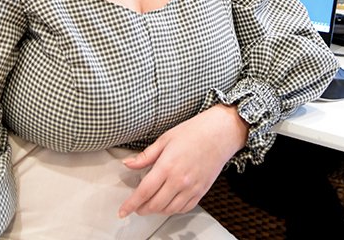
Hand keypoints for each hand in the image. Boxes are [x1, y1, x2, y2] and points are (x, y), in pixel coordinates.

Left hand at [118, 104, 248, 217]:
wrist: (219, 133)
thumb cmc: (193, 132)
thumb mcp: (164, 140)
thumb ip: (145, 156)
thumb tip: (128, 163)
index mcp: (167, 166)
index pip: (144, 192)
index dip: (131, 204)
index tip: (123, 211)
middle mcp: (179, 180)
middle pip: (155, 204)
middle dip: (141, 209)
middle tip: (136, 207)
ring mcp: (191, 188)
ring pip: (169, 209)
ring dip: (156, 211)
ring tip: (150, 206)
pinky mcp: (201, 191)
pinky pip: (184, 208)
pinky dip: (173, 210)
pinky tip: (168, 205)